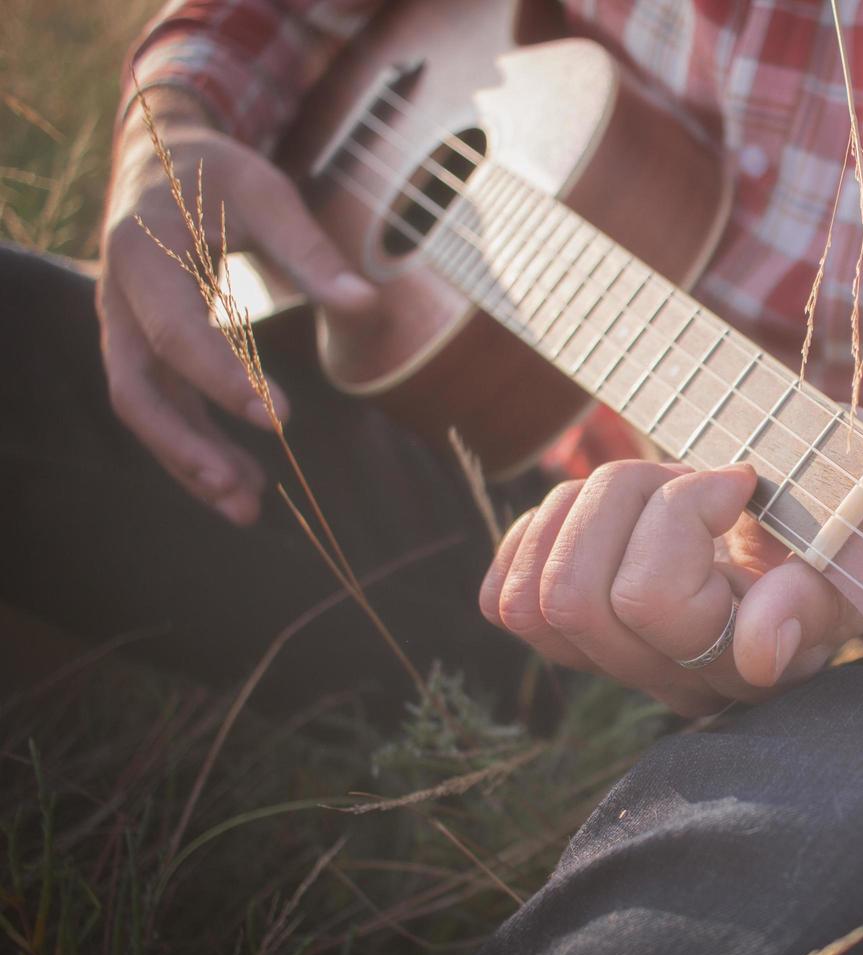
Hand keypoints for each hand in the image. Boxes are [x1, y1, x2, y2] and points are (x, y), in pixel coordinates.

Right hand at [98, 89, 377, 523]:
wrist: (161, 159)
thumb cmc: (217, 173)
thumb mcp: (266, 192)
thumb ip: (311, 250)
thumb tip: (365, 305)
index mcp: (142, 253)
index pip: (175, 332)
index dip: (224, 379)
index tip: (281, 417)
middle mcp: (118, 299)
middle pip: (135, 389)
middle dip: (186, 447)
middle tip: (244, 491)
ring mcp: (123, 329)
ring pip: (144, 410)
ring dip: (190, 462)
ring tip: (248, 508)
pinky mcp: (142, 350)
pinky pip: (161, 409)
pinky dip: (194, 448)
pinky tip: (241, 485)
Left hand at [479, 461, 862, 715]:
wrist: (821, 535)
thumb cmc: (838, 532)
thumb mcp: (843, 558)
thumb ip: (806, 601)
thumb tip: (759, 654)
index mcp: (744, 664)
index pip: (648, 599)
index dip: (682, 512)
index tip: (741, 482)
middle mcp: (673, 679)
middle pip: (574, 596)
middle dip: (624, 501)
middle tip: (688, 479)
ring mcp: (618, 663)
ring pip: (536, 590)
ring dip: (588, 506)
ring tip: (655, 492)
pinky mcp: (569, 637)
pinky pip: (504, 597)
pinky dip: (542, 533)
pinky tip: (606, 518)